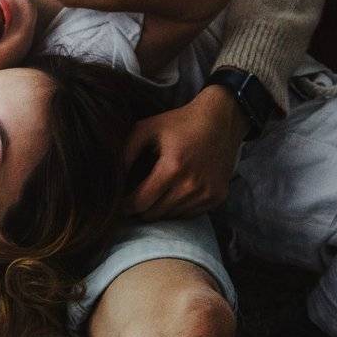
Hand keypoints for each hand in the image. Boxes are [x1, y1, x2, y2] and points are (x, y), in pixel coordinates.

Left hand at [123, 86, 247, 219]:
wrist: (221, 119)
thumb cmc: (180, 123)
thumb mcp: (147, 128)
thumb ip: (126, 152)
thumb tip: (114, 177)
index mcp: (172, 168)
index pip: (141, 202)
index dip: (125, 206)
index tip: (119, 204)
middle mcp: (191, 185)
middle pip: (154, 214)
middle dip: (140, 209)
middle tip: (134, 200)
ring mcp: (207, 194)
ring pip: (171, 216)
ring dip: (159, 210)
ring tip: (153, 196)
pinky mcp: (217, 197)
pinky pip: (189, 215)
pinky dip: (177, 209)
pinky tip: (172, 194)